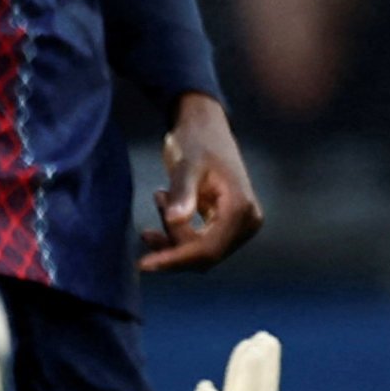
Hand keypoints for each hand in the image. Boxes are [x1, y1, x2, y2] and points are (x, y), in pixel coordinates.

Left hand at [143, 93, 262, 272]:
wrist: (204, 127)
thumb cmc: (196, 141)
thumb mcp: (186, 164)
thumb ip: (183, 192)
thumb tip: (176, 220)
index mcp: (241, 209)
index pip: (208, 250)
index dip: (175, 259)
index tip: (143, 263)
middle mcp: (246, 222)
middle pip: (204, 256)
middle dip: (171, 246)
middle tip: (151, 215)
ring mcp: (239, 224)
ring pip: (199, 252)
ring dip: (172, 237)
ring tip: (160, 196)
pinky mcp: (227, 223)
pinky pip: (200, 242)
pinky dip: (176, 235)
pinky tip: (162, 206)